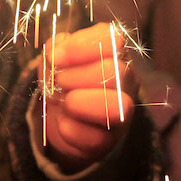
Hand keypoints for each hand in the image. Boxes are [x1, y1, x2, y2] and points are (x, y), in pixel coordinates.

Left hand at [42, 23, 136, 172]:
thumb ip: (56, 49)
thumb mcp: (56, 59)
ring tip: (64, 102)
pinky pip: (94, 138)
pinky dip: (68, 129)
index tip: (56, 57)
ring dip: (78, 103)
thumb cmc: (64, 80)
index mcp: (113, 52)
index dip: (82, 46)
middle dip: (76, 76)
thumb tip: (55, 55)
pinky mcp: (108, 142)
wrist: (63, 120)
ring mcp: (121, 114)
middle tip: (59, 81)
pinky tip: (63, 122)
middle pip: (115, 71)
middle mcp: (125, 81)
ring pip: (115, 106)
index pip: (111, 38)